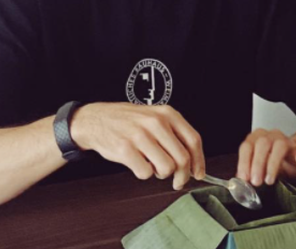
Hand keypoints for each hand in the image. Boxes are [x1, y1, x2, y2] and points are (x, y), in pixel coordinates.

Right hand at [70, 103, 204, 189]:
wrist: (96, 119)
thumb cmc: (128, 121)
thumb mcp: (155, 117)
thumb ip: (174, 134)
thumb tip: (193, 162)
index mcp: (167, 114)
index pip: (193, 140)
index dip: (199, 161)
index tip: (199, 173)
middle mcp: (155, 123)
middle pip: (182, 158)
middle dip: (182, 176)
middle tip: (177, 181)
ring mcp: (140, 135)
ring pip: (166, 168)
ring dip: (161, 174)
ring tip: (152, 166)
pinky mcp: (125, 149)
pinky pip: (145, 173)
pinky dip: (144, 174)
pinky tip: (138, 164)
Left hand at [236, 129, 295, 186]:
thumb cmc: (281, 166)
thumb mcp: (264, 171)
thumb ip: (252, 173)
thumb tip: (240, 184)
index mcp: (259, 140)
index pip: (247, 146)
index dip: (244, 162)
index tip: (244, 178)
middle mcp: (272, 137)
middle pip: (262, 143)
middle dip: (257, 163)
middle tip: (256, 181)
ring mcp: (290, 140)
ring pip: (280, 144)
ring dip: (273, 162)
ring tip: (270, 179)